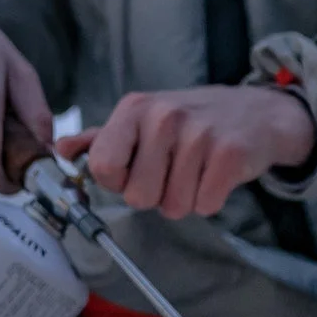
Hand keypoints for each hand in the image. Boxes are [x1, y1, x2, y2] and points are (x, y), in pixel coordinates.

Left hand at [57, 86, 315, 219]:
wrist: (256, 113)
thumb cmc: (194, 121)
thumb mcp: (144, 119)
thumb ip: (102, 138)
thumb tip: (61, 149)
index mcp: (135, 109)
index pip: (103, 169)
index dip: (120, 181)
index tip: (138, 170)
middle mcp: (164, 117)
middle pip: (139, 198)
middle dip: (158, 196)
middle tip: (175, 172)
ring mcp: (198, 135)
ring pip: (174, 206)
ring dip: (187, 199)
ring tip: (198, 171)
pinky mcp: (229, 155)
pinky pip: (206, 205)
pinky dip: (212, 200)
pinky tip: (216, 176)